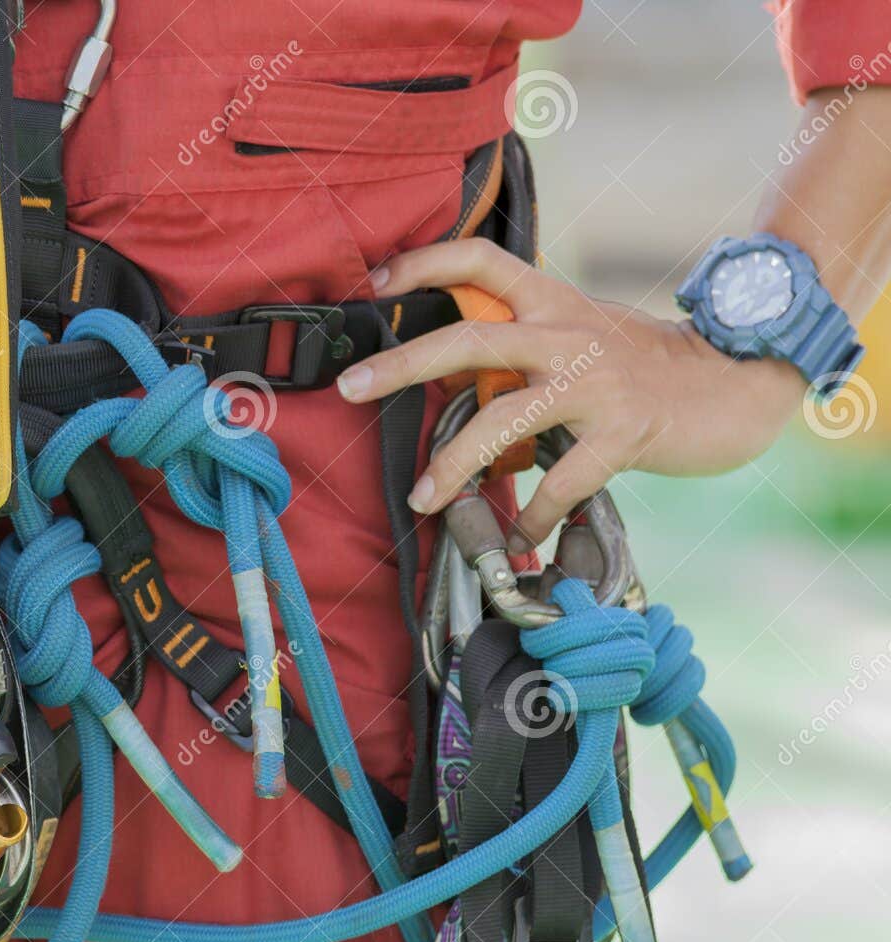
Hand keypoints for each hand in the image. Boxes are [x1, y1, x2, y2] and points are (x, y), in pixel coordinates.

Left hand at [336, 238, 803, 550]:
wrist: (734, 385)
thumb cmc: (640, 365)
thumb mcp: (577, 335)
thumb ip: (517, 346)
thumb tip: (444, 374)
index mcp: (553, 301)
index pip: (481, 262)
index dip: (424, 263)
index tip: (374, 283)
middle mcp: (568, 333)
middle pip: (469, 340)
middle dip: (401, 365)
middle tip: (350, 388)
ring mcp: (596, 382)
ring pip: (502, 419)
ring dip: (452, 465)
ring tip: (422, 500)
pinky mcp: (625, 432)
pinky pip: (561, 481)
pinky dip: (534, 515)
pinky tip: (520, 537)